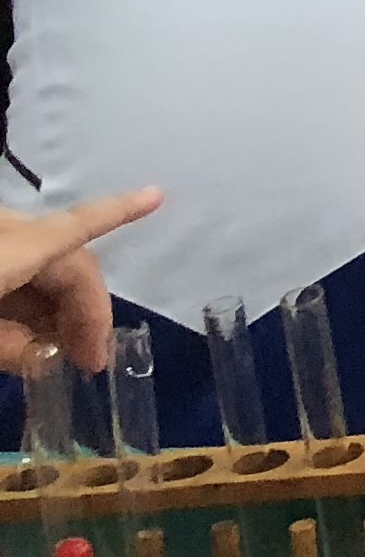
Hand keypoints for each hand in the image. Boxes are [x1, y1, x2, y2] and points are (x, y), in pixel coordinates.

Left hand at [0, 187, 161, 372]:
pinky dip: (26, 302)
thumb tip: (46, 357)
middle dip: (84, 310)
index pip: (78, 225)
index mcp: (16, 244)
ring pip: (41, 269)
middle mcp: (10, 233)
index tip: (157, 196)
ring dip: (54, 311)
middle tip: (91, 359)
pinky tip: (24, 337)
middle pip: (65, 262)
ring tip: (57, 355)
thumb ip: (10, 344)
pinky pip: (17, 268)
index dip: (120, 212)